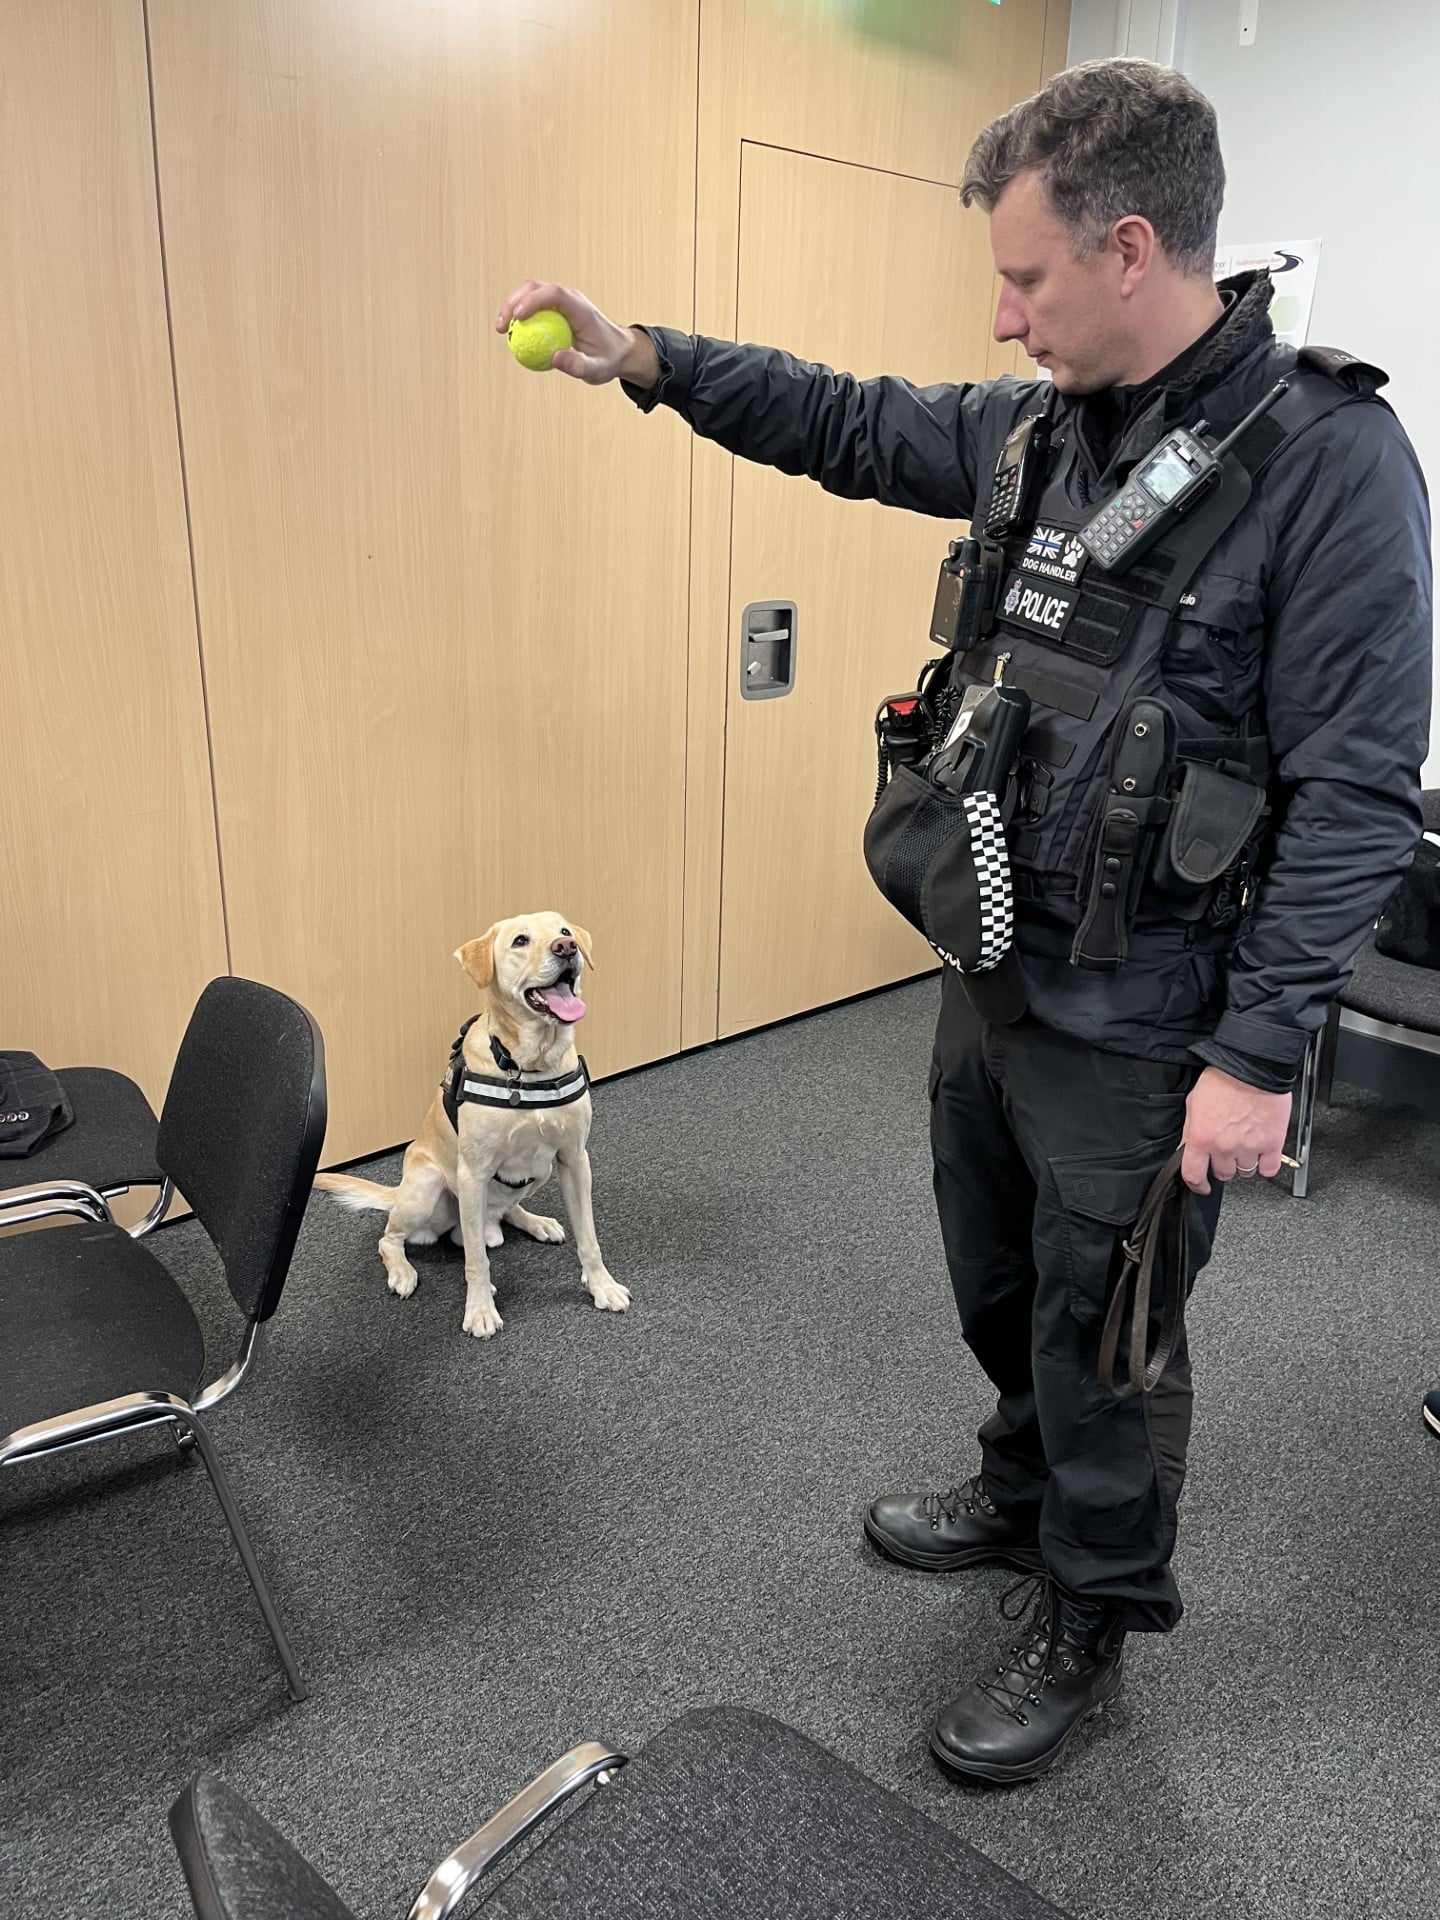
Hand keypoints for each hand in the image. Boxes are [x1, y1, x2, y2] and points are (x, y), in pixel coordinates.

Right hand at [494, 280, 659, 386]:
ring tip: (501, 331)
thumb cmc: (609, 359)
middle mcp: (569, 299)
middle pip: (535, 288)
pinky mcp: (554, 310)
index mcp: (580, 308)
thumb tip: (554, 357)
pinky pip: (533, 308)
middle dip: (513, 302)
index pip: (553, 294)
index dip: (533, 300)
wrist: (618, 350)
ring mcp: (561, 302)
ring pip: (530, 294)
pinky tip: (510, 334)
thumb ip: (578, 365)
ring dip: (511, 307)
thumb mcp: (597, 369)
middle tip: (500, 327)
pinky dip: (519, 317)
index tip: (517, 317)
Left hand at [1180, 1066, 1291, 1193]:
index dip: (1196, 1185)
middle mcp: (1224, 1147)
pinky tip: (1262, 1156)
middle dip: (1222, 1166)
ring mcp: (1249, 1147)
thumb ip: (1190, 1130)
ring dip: (1243, 1164)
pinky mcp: (1272, 1144)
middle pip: (1222, 1174)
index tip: (1201, 1186)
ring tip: (1245, 1147)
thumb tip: (1188, 1149)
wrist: (1253, 1066)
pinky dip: (1265, 1166)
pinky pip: (1269, 1169)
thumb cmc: (1223, 1078)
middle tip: (1226, 1151)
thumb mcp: (1194, 1103)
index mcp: (1201, 1137)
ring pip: (1245, 1173)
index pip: (1193, 1174)